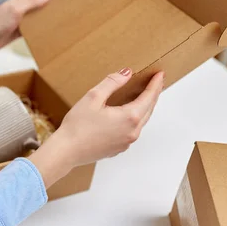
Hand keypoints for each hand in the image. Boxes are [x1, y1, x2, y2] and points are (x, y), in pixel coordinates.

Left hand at [0, 0, 62, 52]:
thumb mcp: (16, 10)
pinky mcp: (19, 31)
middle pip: (42, 2)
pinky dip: (42, 28)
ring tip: (63, 15)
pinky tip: (49, 30)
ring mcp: (22, 19)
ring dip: (49, 15)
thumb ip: (32, 3)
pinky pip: (34, 28)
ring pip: (39, 15)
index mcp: (23, 0)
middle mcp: (24, 8)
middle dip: (54, 1)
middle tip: (69, 2)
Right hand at [28, 68, 164, 187]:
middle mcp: (132, 131)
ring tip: (145, 98)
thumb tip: (126, 73)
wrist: (66, 151)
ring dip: (145, 108)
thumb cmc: (77, 126)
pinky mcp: (118, 148)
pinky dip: (135, 120)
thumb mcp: (93, 97)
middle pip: (149, 110)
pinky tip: (128, 115)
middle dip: (153, 95)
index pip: (149, 97)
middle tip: (156, 83)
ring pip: (141, 121)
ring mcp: (126, 142)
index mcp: (129, 117)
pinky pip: (132, 131)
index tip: (160, 75)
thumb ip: (112, 83)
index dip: (155, 84)